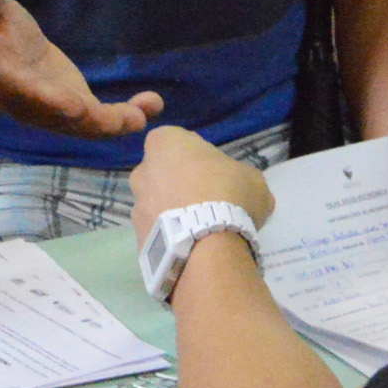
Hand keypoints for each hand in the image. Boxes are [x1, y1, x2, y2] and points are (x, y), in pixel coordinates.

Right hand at [0, 0, 162, 137]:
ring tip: (148, 108)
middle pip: (66, 119)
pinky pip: (103, 121)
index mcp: (12, 82)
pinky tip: (153, 103)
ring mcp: (59, 114)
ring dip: (120, 122)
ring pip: (90, 126)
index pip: (31, 93)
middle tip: (127, 118)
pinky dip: (128, 116)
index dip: (52, 101)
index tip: (75, 104)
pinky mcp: (78, 112)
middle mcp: (37, 106)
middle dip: (96, 121)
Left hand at [130, 126, 274, 244]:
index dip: (196, 156)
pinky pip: (157, 232)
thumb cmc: (228, 195)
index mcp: (165, 143)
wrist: (206, 246)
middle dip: (178, 184)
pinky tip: (190, 246)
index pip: (177, 141)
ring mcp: (136, 205)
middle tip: (206, 201)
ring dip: (172, 212)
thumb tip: (241, 189)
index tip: (213, 171)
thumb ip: (239, 176)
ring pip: (156, 203)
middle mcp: (142, 170)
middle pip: (162, 172)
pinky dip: (169, 237)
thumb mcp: (251, 178)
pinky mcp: (138, 236)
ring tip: (199, 230)